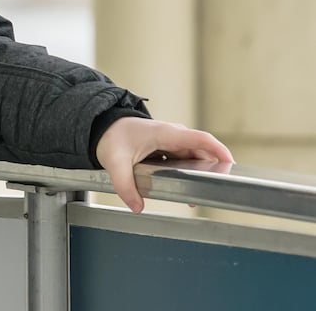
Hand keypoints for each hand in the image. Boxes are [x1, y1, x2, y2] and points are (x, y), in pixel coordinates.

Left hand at [95, 117, 234, 212]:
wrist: (101, 126)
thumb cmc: (110, 136)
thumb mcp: (114, 161)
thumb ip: (125, 185)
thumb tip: (136, 207)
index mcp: (166, 133)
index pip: (201, 139)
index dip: (220, 151)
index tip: (232, 166)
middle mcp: (173, 136)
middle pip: (203, 152)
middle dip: (213, 169)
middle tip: (215, 191)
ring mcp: (172, 142)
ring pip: (195, 157)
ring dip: (202, 173)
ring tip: (201, 195)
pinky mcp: (168, 149)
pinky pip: (186, 160)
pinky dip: (190, 173)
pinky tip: (187, 189)